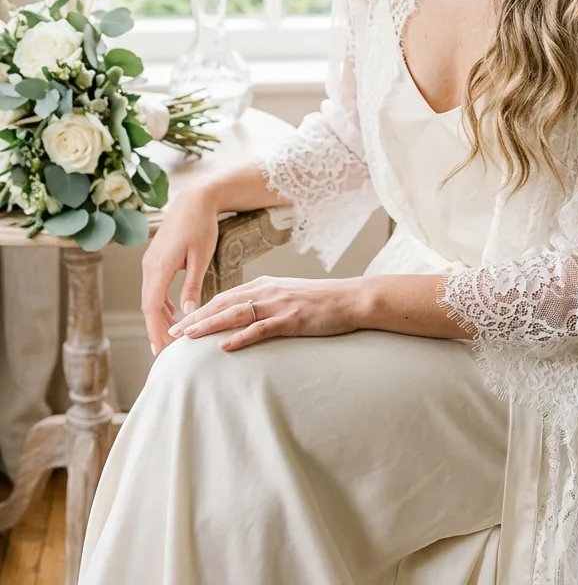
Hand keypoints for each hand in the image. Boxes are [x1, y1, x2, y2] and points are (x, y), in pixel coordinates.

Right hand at [142, 184, 220, 355]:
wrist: (196, 198)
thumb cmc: (201, 225)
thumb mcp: (201, 257)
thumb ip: (192, 285)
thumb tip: (186, 312)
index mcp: (159, 268)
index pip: (152, 308)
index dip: (155, 330)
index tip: (160, 350)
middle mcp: (149, 266)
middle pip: (147, 305)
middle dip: (155, 328)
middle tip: (166, 350)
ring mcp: (150, 261)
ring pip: (150, 296)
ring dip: (158, 316)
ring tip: (170, 335)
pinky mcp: (156, 257)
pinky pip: (154, 285)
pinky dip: (160, 301)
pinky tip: (172, 310)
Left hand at [166, 274, 364, 351]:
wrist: (350, 299)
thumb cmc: (321, 301)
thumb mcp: (288, 296)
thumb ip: (266, 303)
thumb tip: (244, 319)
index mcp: (264, 285)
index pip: (224, 297)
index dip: (200, 310)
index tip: (180, 323)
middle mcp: (266, 291)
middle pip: (222, 304)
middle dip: (195, 318)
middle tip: (172, 332)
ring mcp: (278, 304)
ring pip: (235, 314)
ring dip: (209, 325)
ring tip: (188, 338)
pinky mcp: (291, 319)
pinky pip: (261, 328)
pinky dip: (241, 337)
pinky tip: (225, 346)